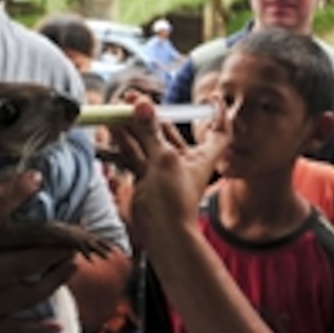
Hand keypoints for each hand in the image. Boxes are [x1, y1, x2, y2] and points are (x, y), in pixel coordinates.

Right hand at [0, 161, 77, 332]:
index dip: (15, 194)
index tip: (37, 179)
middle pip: (23, 261)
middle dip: (54, 247)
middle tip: (76, 234)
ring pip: (25, 295)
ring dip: (54, 280)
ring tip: (73, 264)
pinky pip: (9, 331)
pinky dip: (34, 330)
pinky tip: (55, 327)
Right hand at [105, 97, 226, 252]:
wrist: (162, 234)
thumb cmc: (175, 201)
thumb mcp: (165, 159)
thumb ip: (151, 131)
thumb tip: (142, 105)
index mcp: (202, 156)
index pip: (219, 132)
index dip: (218, 115)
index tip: (212, 99)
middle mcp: (183, 161)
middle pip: (169, 132)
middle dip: (152, 114)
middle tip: (134, 98)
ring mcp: (162, 170)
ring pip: (147, 141)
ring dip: (133, 124)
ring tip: (118, 107)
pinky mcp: (144, 179)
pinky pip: (134, 154)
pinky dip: (124, 140)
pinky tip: (114, 126)